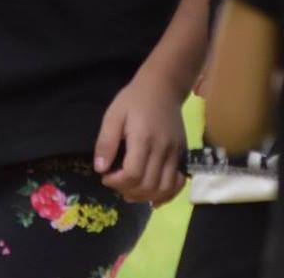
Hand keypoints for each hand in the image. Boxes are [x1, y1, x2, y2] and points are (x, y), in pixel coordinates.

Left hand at [95, 73, 189, 205]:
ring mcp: (175, 153)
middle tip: (116, 183)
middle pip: (148, 185)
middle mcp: (163, 149)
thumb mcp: (113, 115)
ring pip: (164, 189)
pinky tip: (152, 192)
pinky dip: (166, 194)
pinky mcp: (182, 154)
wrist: (164, 87)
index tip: (106, 176)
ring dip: (146, 196)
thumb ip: (106, 142)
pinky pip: (178, 182)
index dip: (117, 182)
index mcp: (143, 138)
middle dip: (128, 191)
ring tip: (131, 190)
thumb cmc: (134, 100)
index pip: (133, 174)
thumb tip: (100, 169)